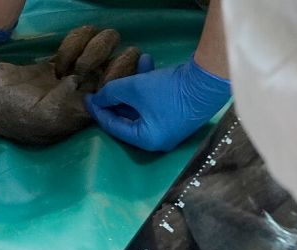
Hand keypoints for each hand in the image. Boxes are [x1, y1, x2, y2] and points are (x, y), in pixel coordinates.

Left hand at [84, 55, 230, 151]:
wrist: (210, 80)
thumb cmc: (169, 91)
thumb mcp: (134, 89)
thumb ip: (111, 93)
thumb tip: (97, 98)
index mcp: (146, 140)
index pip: (114, 127)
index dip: (98, 111)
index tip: (87, 98)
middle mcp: (159, 138)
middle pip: (128, 117)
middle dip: (116, 97)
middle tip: (102, 84)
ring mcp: (171, 126)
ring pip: (143, 105)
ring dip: (135, 84)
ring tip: (129, 64)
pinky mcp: (181, 112)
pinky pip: (157, 100)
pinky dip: (150, 83)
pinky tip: (146, 61)